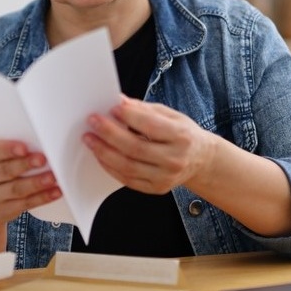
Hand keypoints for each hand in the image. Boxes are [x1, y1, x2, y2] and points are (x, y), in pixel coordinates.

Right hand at [0, 140, 60, 228]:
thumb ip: (8, 151)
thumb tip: (39, 144)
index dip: (7, 149)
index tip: (24, 148)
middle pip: (5, 170)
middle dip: (25, 164)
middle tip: (43, 159)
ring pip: (16, 189)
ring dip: (36, 183)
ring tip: (52, 177)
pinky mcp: (4, 211)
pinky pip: (25, 203)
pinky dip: (42, 197)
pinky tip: (55, 191)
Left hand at [82, 96, 216, 194]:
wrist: (201, 160)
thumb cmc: (183, 134)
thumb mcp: (171, 115)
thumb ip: (144, 110)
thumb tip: (119, 102)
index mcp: (181, 136)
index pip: (150, 126)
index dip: (129, 116)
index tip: (112, 107)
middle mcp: (175, 159)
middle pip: (135, 148)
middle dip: (109, 134)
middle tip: (93, 122)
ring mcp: (166, 177)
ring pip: (128, 166)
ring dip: (104, 152)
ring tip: (90, 139)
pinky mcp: (156, 188)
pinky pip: (128, 179)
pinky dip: (110, 166)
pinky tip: (101, 155)